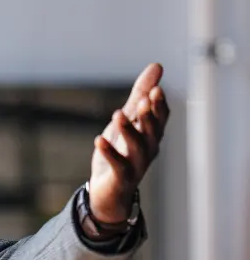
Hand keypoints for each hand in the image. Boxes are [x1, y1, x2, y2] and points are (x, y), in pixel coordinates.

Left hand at [88, 62, 169, 223]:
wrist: (107, 193)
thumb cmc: (119, 152)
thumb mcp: (127, 120)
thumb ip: (140, 95)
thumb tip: (157, 66)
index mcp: (152, 135)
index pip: (161, 118)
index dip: (159, 105)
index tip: (155, 89)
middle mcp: (148, 150)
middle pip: (152, 132)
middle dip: (149, 116)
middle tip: (142, 100)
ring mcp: (136, 166)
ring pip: (137, 147)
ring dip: (129, 130)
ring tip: (117, 115)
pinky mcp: (121, 179)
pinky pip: (118, 165)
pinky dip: (109, 153)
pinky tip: (97, 140)